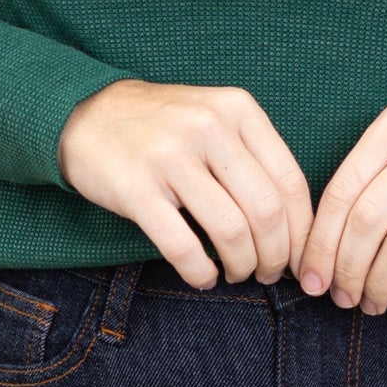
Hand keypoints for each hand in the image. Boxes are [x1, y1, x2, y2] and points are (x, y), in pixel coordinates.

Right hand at [57, 79, 313, 287]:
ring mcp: (171, 156)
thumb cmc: (161, 126)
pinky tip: (202, 277)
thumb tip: (295, 225)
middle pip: (266, 211)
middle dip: (276, 256)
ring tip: (236, 273)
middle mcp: (208, 128)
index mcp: (237, 109)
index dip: (302, 231)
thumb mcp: (214, 117)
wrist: (84, 113)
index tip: (300, 258)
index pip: (289, 181)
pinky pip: (182, 246)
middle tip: (269, 274)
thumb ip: (253, 156)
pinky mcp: (136, 188)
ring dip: (241, 266)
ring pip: (231, 231)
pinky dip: (200, 272)